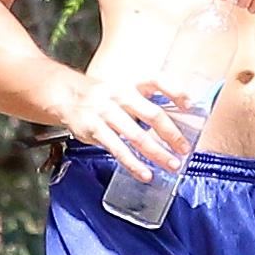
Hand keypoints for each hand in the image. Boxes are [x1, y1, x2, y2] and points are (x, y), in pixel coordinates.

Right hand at [58, 73, 196, 181]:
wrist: (65, 94)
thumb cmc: (102, 96)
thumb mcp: (124, 90)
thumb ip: (146, 103)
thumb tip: (174, 123)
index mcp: (131, 84)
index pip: (156, 81)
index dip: (174, 91)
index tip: (189, 104)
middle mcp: (120, 96)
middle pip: (152, 114)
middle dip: (171, 133)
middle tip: (185, 149)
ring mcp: (106, 113)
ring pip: (136, 136)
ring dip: (156, 153)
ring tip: (172, 165)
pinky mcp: (94, 130)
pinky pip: (117, 149)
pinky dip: (133, 164)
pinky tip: (145, 173)